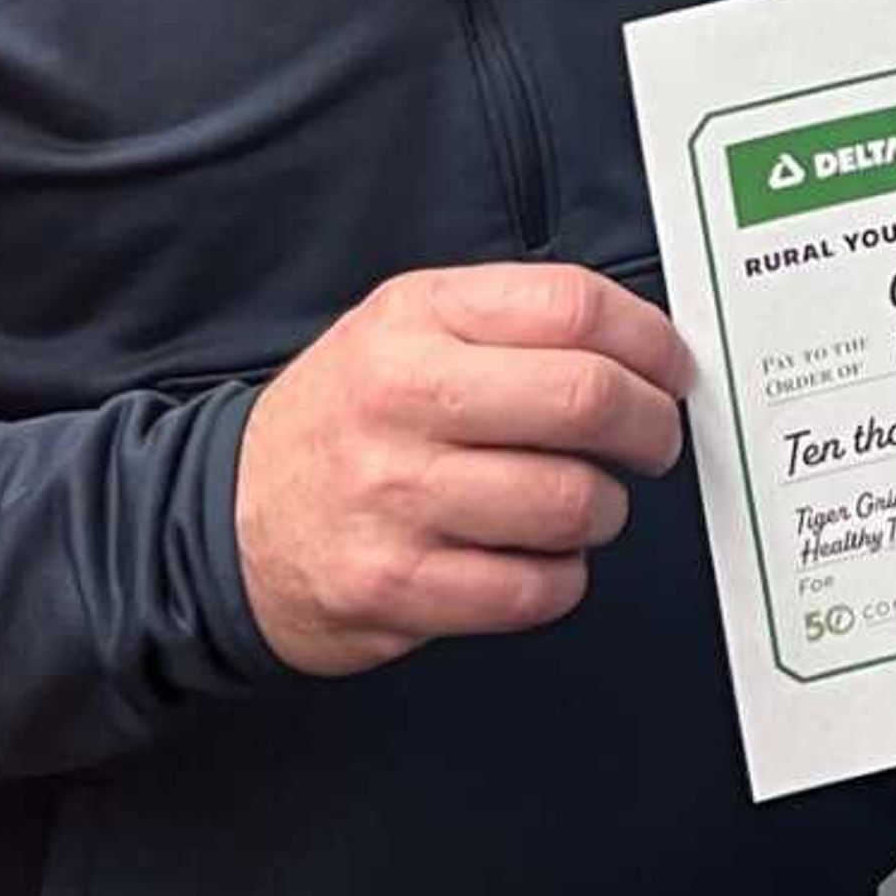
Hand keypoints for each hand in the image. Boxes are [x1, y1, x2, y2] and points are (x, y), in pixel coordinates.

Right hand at [233, 263, 690, 673]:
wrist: (223, 521)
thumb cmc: (345, 420)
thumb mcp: (406, 328)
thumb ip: (513, 322)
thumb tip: (645, 346)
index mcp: (416, 316)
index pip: (573, 305)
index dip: (651, 341)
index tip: (673, 370)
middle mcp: (402, 398)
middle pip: (586, 399)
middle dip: (650, 427)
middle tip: (653, 441)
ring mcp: (396, 497)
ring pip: (572, 501)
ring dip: (604, 510)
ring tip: (581, 504)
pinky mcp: (396, 587)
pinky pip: (534, 590)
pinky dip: (561, 579)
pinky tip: (536, 559)